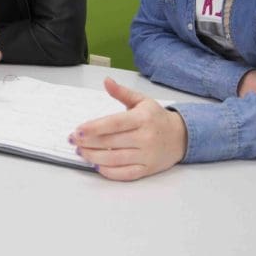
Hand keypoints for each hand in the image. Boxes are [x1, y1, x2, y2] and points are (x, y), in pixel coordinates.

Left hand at [70, 78, 186, 180]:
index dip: (94, 128)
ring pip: (115, 159)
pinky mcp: (147, 169)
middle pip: (111, 142)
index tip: (78, 130)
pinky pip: (125, 174)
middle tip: (73, 140)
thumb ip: (122, 93)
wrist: (181, 136)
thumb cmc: (156, 118)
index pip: (114, 124)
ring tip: (81, 152)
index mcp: (142, 118)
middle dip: (88, 142)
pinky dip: (109, 172)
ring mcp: (147, 155)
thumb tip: (106, 81)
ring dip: (94, 157)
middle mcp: (145, 137)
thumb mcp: (142, 101)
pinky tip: (97, 166)